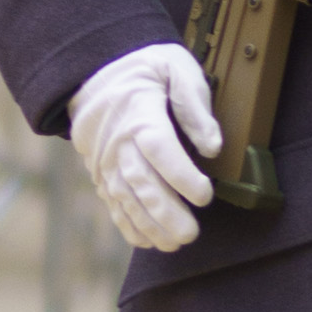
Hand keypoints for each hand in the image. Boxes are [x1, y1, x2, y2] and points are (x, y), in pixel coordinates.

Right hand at [70, 38, 223, 255]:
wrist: (98, 73)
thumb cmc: (147, 69)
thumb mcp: (176, 68)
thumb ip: (194, 106)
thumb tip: (213, 146)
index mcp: (139, 110)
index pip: (157, 147)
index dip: (180, 175)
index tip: (205, 195)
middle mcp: (117, 140)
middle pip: (139, 180)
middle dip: (165, 211)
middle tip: (191, 233)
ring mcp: (105, 159)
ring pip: (124, 197)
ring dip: (149, 224)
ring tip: (174, 243)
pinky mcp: (101, 172)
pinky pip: (112, 202)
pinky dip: (128, 225)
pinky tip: (148, 242)